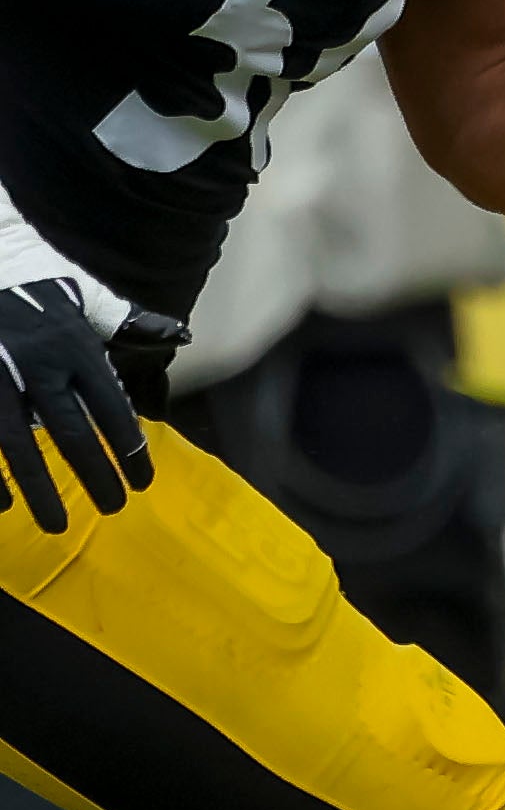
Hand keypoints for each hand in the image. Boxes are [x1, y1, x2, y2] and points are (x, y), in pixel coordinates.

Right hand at [0, 252, 172, 533]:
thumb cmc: (35, 284)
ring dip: (39, 489)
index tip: (144, 482)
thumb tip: (181, 334)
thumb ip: (129, 322)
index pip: (111, 407)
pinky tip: (2, 504)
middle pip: (69, 432)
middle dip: (94, 474)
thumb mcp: (85, 297)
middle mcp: (37, 363)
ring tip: (58, 525)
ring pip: (17, 444)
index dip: (129, 448)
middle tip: (114, 509)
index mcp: (75, 346)